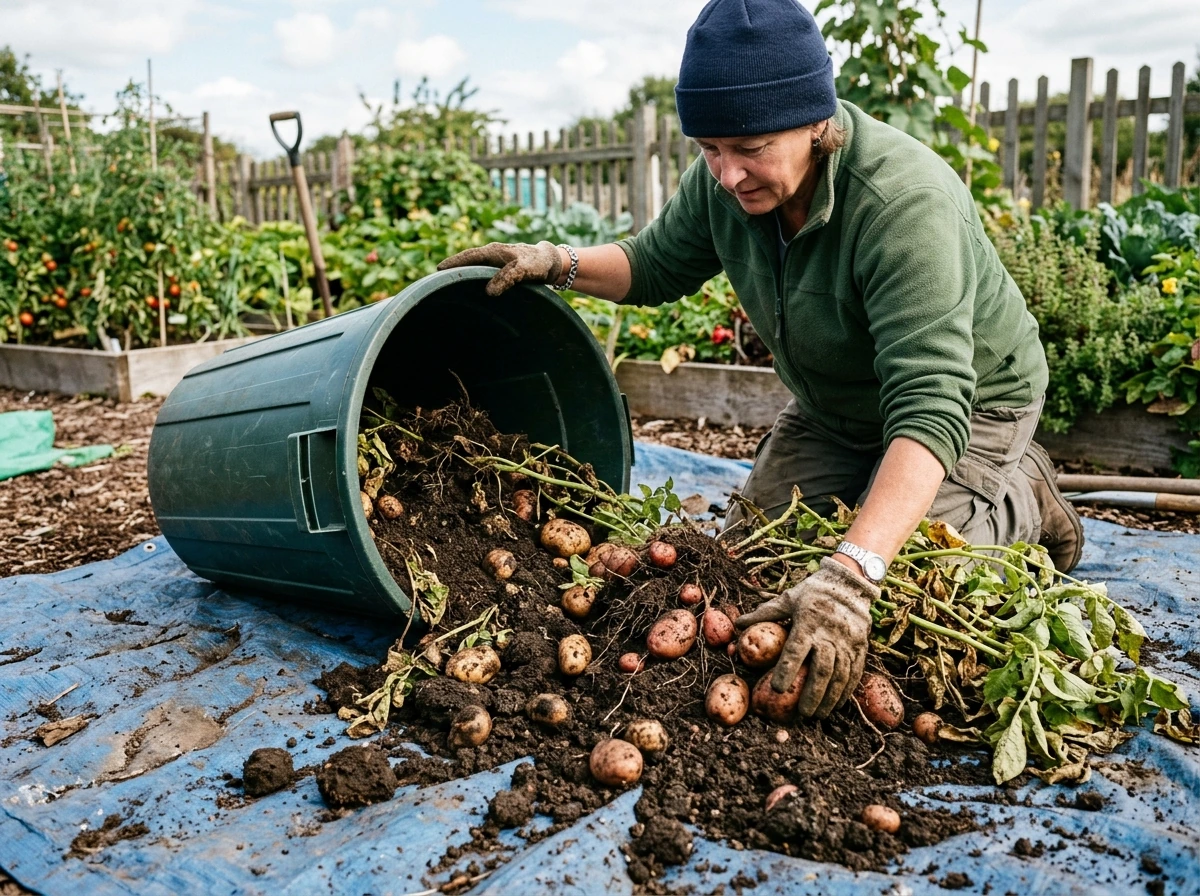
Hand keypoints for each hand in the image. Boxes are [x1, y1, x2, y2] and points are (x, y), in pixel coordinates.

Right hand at [436, 241, 562, 295]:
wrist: (550, 262)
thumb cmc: (537, 263)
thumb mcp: (524, 270)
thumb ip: (508, 278)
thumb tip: (489, 291)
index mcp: (493, 251)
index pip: (468, 256)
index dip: (453, 263)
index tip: (438, 270)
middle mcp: (491, 255)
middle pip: (467, 261)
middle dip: (452, 269)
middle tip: (435, 280)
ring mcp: (494, 261)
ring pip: (473, 267)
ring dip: (461, 274)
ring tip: (446, 285)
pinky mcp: (499, 269)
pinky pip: (481, 273)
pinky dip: (472, 278)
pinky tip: (467, 288)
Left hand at [735, 557, 876, 717]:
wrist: (849, 584)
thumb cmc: (812, 592)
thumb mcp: (787, 598)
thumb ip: (764, 613)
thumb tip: (738, 624)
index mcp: (808, 622)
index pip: (796, 649)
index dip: (787, 669)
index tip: (777, 688)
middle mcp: (830, 633)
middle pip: (822, 668)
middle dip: (813, 693)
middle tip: (802, 713)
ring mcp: (848, 641)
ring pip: (840, 674)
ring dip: (830, 697)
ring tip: (818, 714)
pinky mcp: (860, 646)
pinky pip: (854, 672)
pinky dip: (846, 690)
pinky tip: (837, 704)